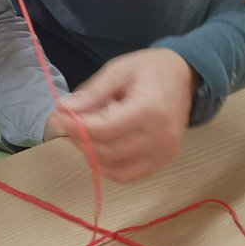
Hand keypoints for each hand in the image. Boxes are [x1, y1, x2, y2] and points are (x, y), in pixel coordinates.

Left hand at [48, 49, 195, 182]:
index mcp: (149, 110)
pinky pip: (128, 176)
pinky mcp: (163, 161)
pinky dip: (108, 167)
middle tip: (67, 123)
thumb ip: (92, 92)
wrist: (185, 76)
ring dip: (92, 154)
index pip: (104, 129)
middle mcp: (159, 137)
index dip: (76, 126)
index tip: (59, 116)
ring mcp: (164, 153)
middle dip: (80, 139)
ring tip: (85, 133)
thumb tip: (64, 109)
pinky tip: (100, 148)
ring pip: (114, 168)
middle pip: (107, 150)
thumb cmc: (150, 69)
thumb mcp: (119, 70)